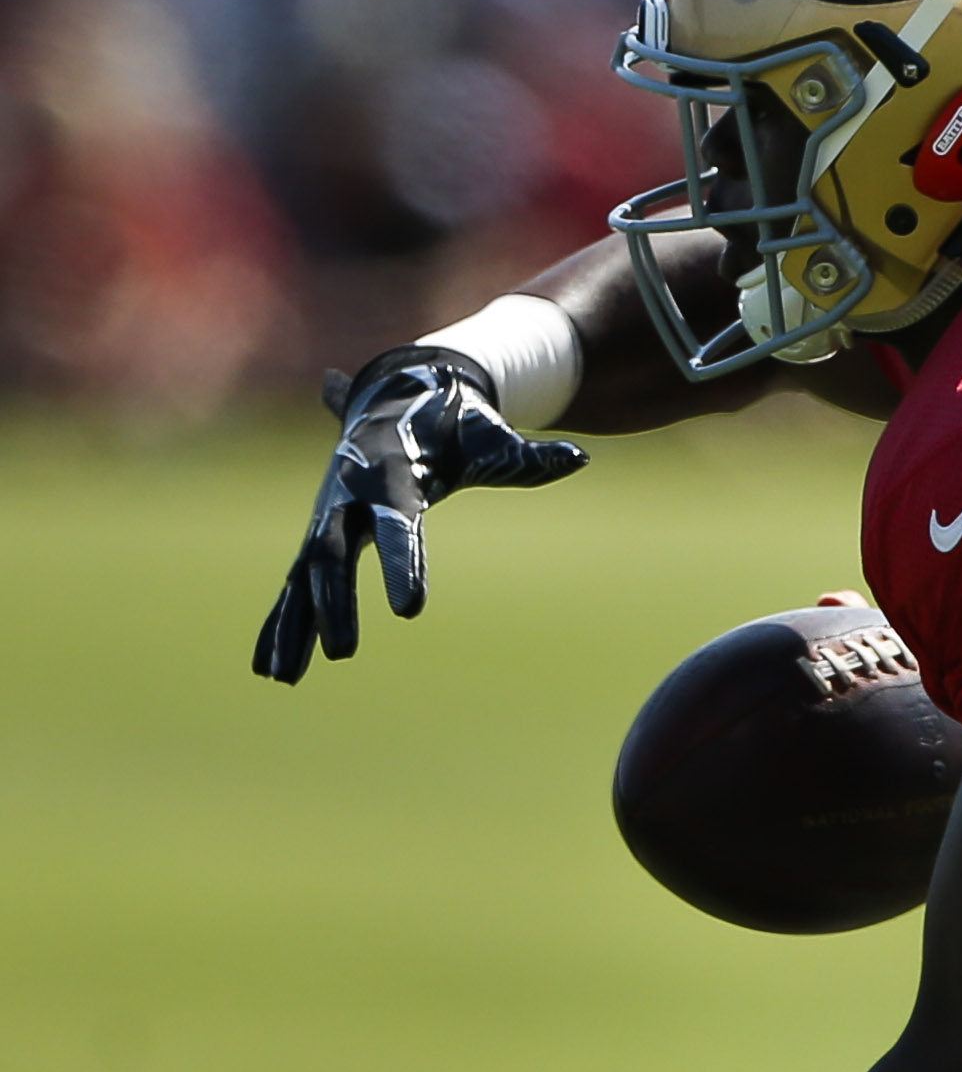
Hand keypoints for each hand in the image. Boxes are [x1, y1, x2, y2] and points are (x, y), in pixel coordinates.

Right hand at [252, 348, 588, 682]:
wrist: (403, 395)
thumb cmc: (455, 423)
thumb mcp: (492, 439)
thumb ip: (530, 455)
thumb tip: (578, 457)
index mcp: (390, 475)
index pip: (396, 525)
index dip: (401, 564)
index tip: (410, 608)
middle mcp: (347, 497)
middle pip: (332, 554)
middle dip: (335, 603)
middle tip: (345, 653)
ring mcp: (328, 517)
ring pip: (304, 576)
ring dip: (293, 624)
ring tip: (280, 676)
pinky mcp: (322, 533)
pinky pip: (297, 582)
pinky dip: (283, 620)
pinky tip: (274, 666)